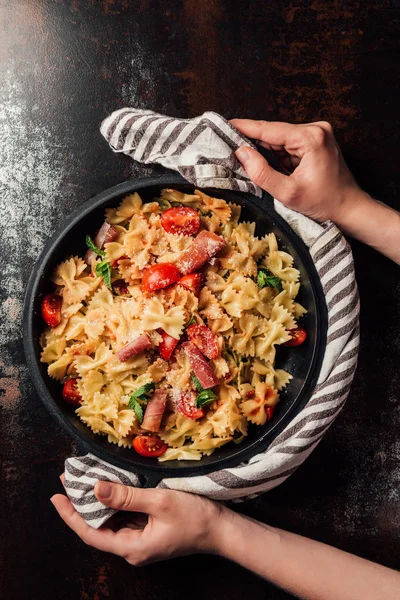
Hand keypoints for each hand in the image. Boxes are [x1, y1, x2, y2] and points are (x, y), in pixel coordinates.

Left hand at [51, 480, 225, 564]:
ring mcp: (141, 540)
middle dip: (81, 504)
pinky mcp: (149, 531)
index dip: (70, 515)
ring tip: (83, 479)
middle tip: (68, 479)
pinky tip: (109, 486)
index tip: (56, 496)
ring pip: (110, 521)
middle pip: (98, 527)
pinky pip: (124, 517)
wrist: (222, 529)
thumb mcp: (159, 502)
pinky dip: (114, 502)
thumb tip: (95, 488)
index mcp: (132, 547)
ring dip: (97, 501)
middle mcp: (132, 548)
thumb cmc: (194, 517)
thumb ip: (126, 496)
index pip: (90, 533)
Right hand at [231, 118, 363, 222]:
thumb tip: (241, 152)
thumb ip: (262, 173)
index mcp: (311, 137)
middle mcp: (316, 129)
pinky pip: (289, 145)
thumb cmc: (323, 203)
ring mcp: (318, 133)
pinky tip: (272, 169)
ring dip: (267, 153)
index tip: (224, 124)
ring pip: (280, 140)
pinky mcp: (317, 141)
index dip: (244, 127)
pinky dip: (277, 157)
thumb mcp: (288, 193)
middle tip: (231, 152)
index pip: (269, 129)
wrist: (350, 208)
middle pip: (274, 134)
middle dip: (254, 144)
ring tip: (251, 167)